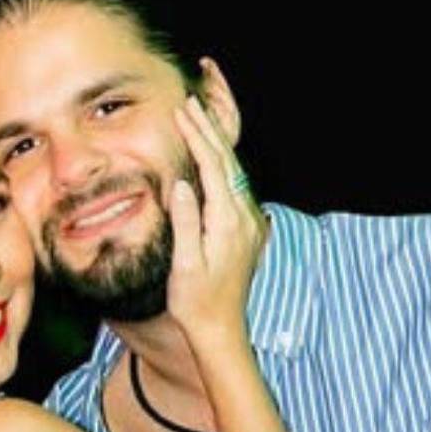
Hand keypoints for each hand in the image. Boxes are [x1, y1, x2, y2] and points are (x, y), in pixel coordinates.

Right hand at [166, 94, 267, 347]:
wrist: (221, 330)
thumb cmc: (196, 302)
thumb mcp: (184, 264)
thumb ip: (186, 221)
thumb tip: (181, 183)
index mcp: (227, 222)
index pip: (213, 167)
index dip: (197, 136)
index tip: (183, 111)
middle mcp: (244, 218)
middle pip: (228, 162)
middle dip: (209, 130)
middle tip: (191, 102)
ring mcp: (249, 223)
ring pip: (234, 172)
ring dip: (216, 143)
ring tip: (200, 118)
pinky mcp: (246, 230)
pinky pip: (235, 186)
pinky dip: (222, 164)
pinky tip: (211, 156)